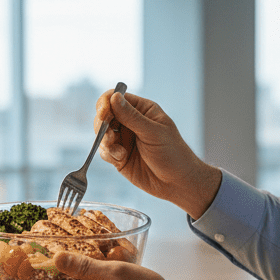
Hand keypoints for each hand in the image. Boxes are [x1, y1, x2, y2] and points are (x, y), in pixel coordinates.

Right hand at [95, 89, 221, 218]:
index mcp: (142, 110)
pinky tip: (120, 158)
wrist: (177, 182)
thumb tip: (113, 97)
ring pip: (102, 133)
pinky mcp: (118, 156)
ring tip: (117, 150)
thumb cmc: (173, 153)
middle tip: (108, 136)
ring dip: (105, 141)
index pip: (116, 98)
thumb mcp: (153, 132)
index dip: (106, 103)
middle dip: (102, 125)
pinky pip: (104, 150)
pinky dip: (108, 154)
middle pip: (105, 115)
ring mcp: (124, 139)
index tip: (103, 115)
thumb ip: (132, 116)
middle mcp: (131, 122)